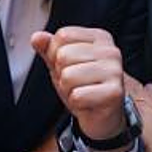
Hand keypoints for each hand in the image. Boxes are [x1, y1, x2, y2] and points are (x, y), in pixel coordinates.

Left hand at [31, 27, 124, 142]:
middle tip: (77, 83)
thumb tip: (37, 37)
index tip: (71, 66)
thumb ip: (48, 48)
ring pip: (68, 76)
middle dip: (62, 74)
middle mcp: (110, 51)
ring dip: (68, 90)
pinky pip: (77, 96)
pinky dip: (76, 103)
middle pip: (64, 55)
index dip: (56, 54)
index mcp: (100, 38)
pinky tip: (88, 103)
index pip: (63, 35)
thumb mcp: (61, 64)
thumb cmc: (83, 85)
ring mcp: (115, 71)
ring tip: (82, 92)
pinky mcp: (114, 92)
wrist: (103, 115)